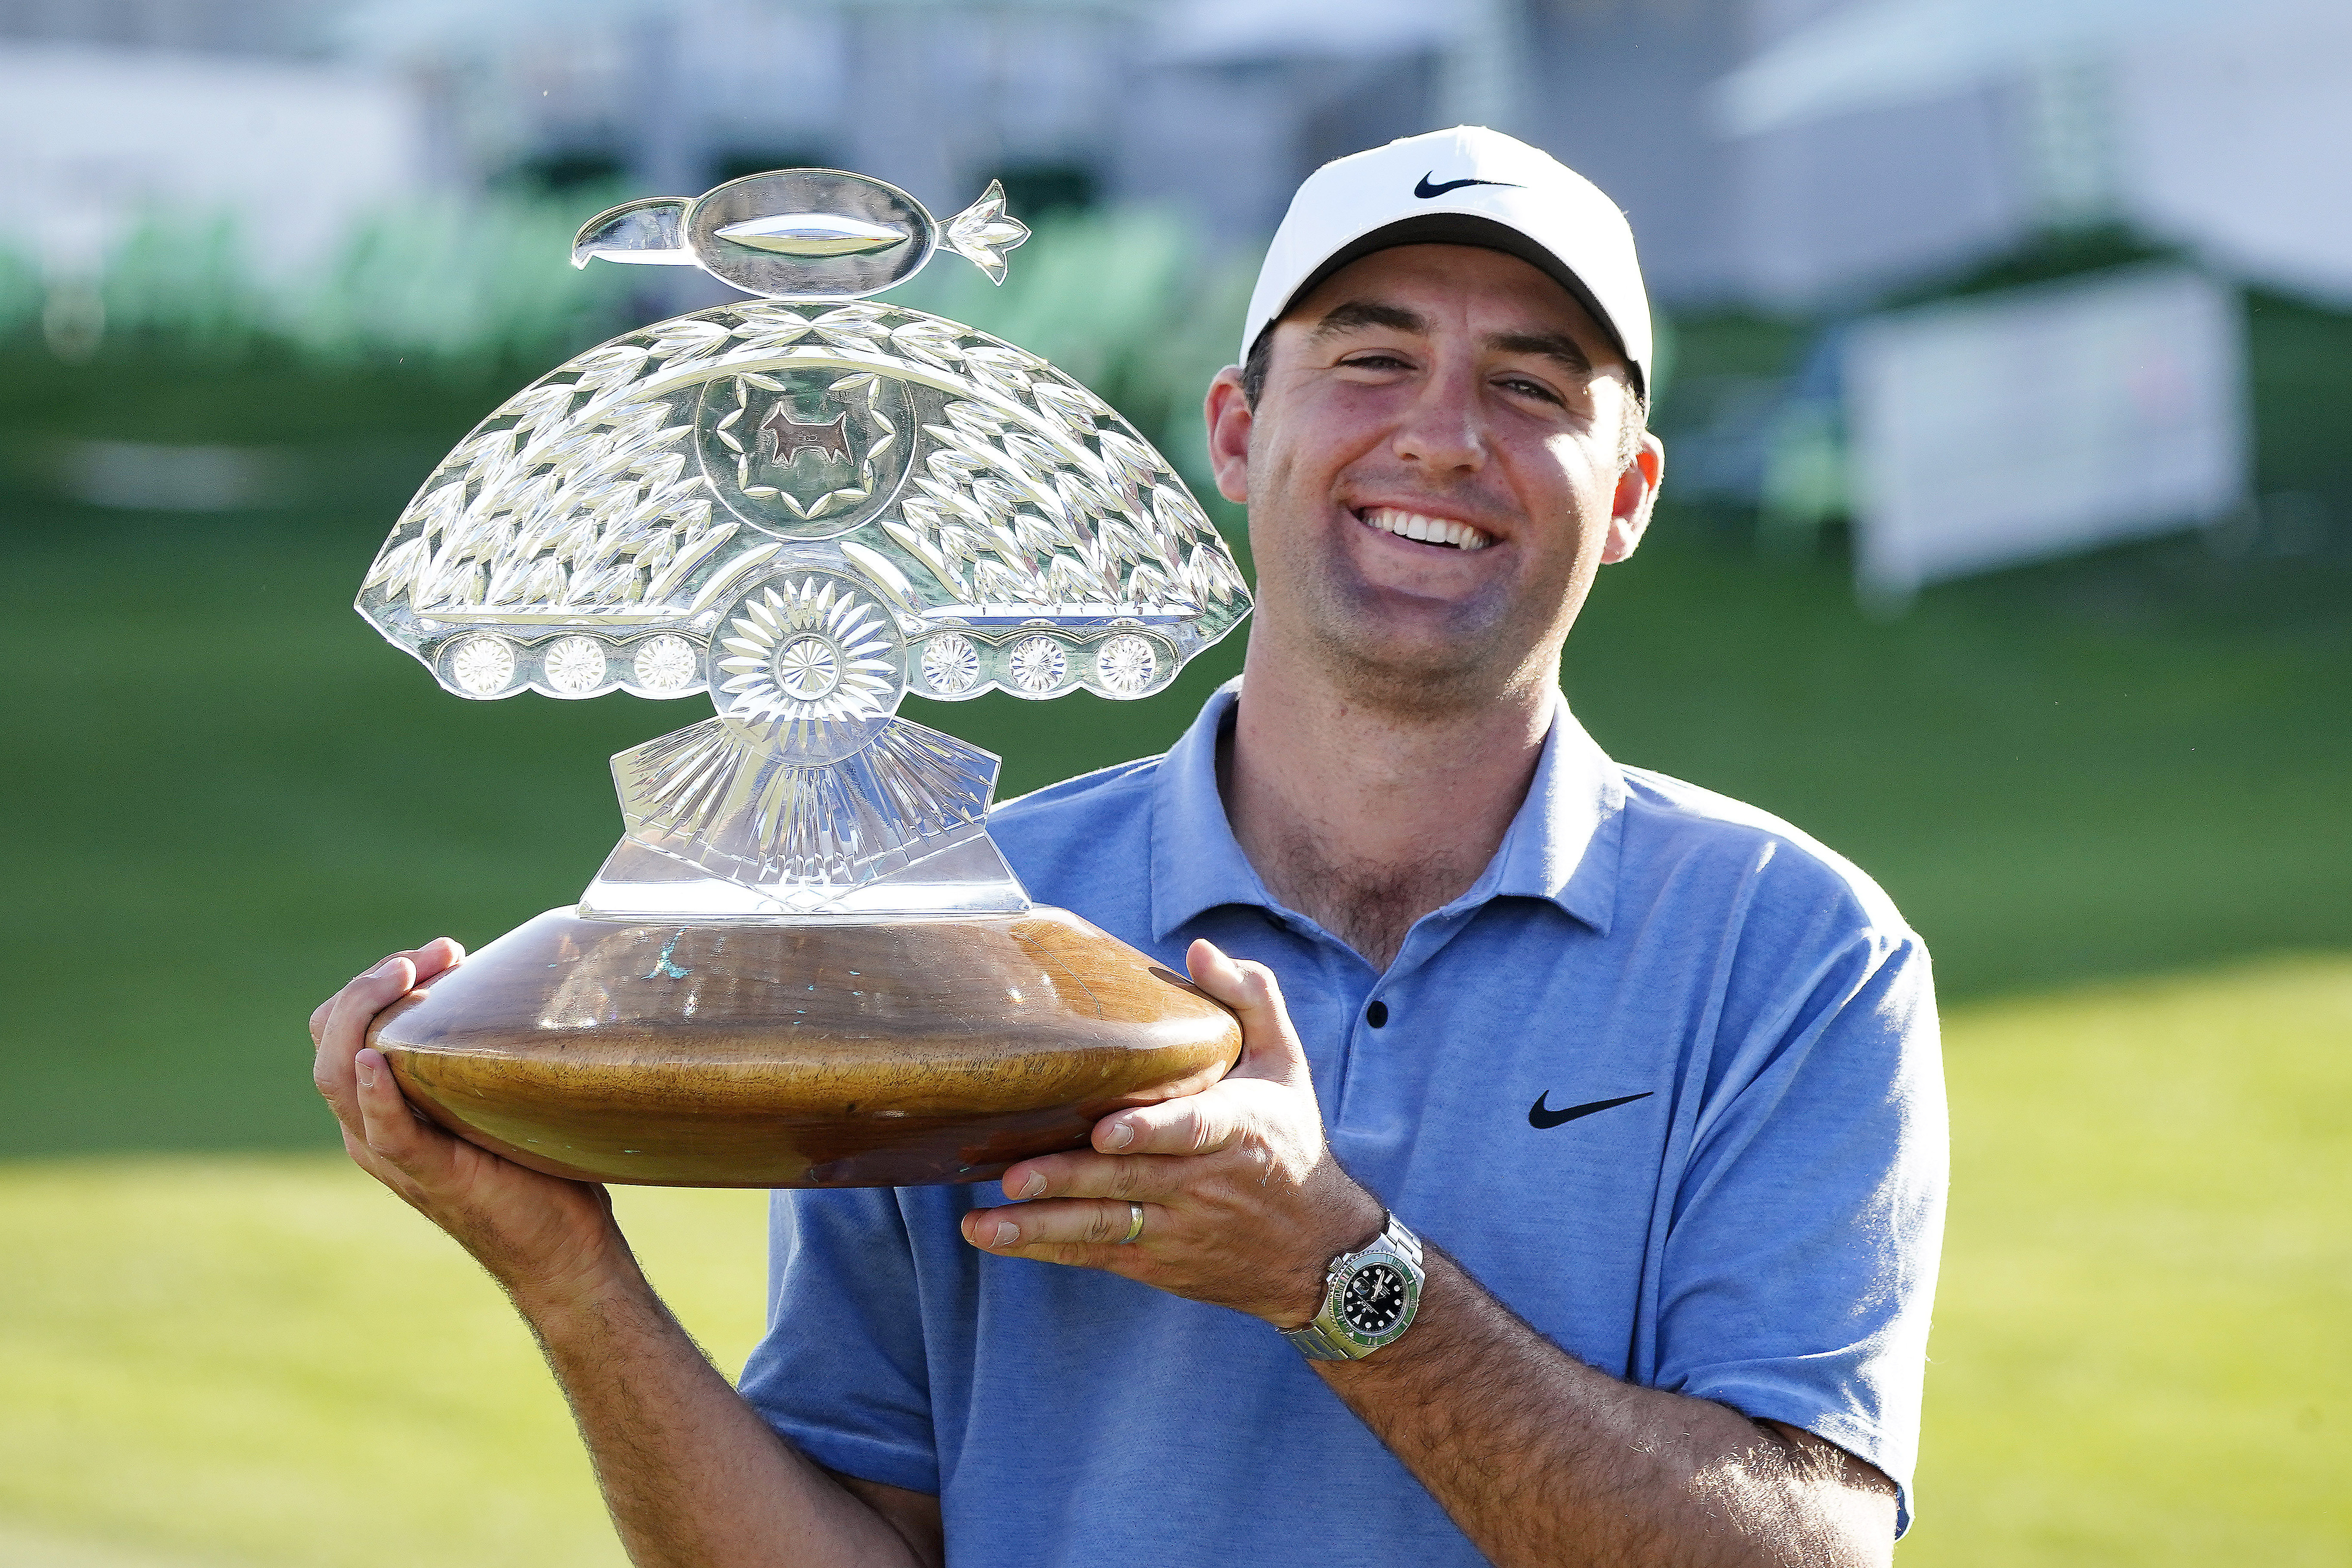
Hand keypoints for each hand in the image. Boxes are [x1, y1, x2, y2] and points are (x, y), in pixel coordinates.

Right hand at [309, 940, 628, 1306]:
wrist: (562, 1251)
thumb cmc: (539, 1169)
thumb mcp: (494, 1099)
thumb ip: (480, 1056)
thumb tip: (514, 984)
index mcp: (380, 1110)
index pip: (338, 1030)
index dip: (374, 982)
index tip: (438, 953)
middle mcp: (370, 1132)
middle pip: (327, 1042)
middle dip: (370, 984)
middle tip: (435, 953)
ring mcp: (393, 1157)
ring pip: (338, 1076)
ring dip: (368, 1013)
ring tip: (408, 974)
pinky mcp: (429, 1176)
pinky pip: (385, 1134)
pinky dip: (375, 1095)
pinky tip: (377, 1062)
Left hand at [958, 938, 1383, 1325]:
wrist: (1318, 1251)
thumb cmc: (1290, 1141)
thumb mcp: (1287, 1065)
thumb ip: (1250, 999)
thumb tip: (1199, 949)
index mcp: (1238, 1128)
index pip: (1194, 1129)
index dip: (1151, 1131)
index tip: (1107, 1133)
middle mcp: (1203, 1183)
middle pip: (1129, 1181)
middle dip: (1069, 1179)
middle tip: (1013, 1174)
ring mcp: (1175, 1226)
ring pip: (1102, 1226)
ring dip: (1040, 1226)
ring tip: (984, 1222)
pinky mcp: (1155, 1259)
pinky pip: (1095, 1254)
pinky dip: (1045, 1248)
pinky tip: (996, 1237)